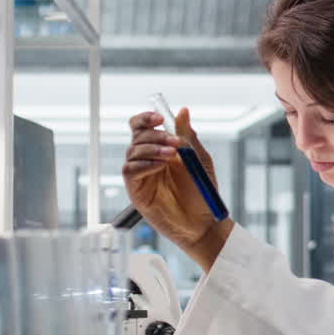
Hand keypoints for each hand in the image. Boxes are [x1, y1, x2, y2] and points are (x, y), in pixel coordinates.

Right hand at [123, 108, 232, 267]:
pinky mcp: (136, 191)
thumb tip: (183, 111)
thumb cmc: (201, 194)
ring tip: (171, 155)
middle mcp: (148, 160)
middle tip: (175, 143)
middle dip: (155, 135)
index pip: (144, 127)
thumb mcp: (199, 160)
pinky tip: (160, 166)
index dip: (147, 118)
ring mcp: (141, 175)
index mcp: (161, 149)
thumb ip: (188, 137)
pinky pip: (130, 171)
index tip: (160, 118)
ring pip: (133, 151)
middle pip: (137, 136)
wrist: (203, 223)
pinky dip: (144, 165)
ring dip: (152, 149)